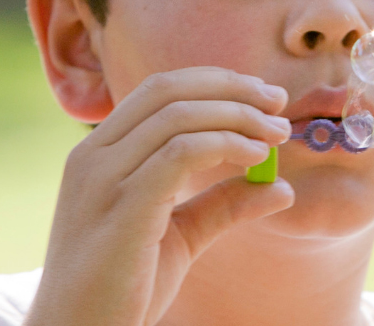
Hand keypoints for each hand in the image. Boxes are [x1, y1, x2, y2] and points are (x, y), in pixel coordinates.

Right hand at [24, 67, 293, 325]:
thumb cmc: (121, 289)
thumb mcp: (181, 237)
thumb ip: (222, 205)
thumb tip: (280, 186)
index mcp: (99, 153)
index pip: (160, 90)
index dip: (217, 83)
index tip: (265, 97)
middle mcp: (93, 156)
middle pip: (168, 90)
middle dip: (231, 87)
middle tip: (279, 103)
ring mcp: (101, 179)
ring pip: (178, 116)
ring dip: (237, 116)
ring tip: (276, 134)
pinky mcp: (120, 207)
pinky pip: (178, 154)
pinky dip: (223, 144)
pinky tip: (255, 157)